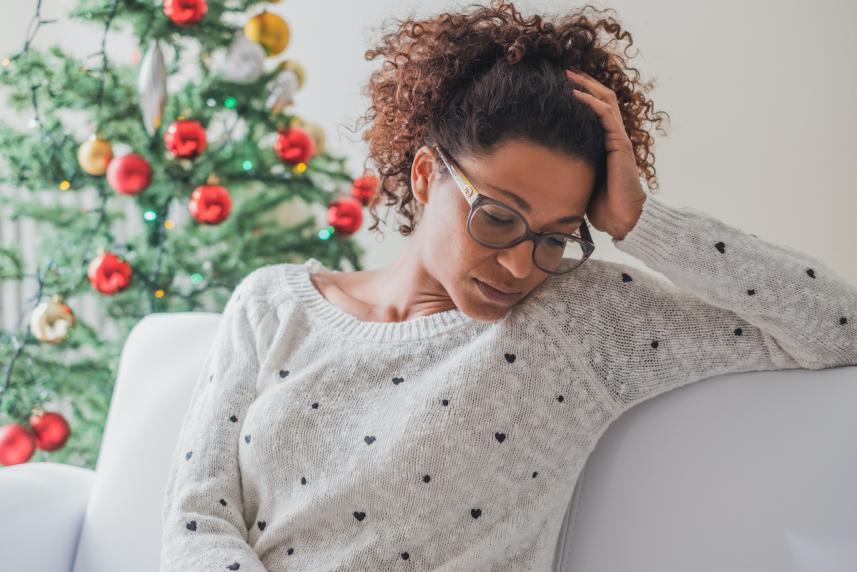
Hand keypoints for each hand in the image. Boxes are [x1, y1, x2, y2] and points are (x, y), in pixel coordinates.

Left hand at [565, 68, 646, 240]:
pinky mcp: (620, 144)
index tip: (558, 83)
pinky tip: (574, 94)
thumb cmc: (597, 203)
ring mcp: (618, 137)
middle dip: (582, 81)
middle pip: (601, 96)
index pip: (594, 107)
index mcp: (604, 141)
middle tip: (562, 70)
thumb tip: (533, 162)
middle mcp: (613, 135)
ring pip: (605, 99)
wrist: (618, 218)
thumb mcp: (576, 176)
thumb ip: (565, 163)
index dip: (580, 92)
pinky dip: (590, 101)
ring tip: (567, 74)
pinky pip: (606, 115)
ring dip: (586, 84)